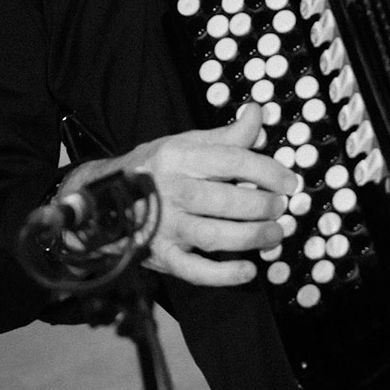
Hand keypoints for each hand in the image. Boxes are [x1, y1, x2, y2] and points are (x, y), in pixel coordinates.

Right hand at [56, 103, 294, 286]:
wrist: (100, 200)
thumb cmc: (152, 170)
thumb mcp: (183, 143)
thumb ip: (225, 135)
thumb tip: (257, 114)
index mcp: (178, 157)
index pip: (230, 160)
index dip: (266, 170)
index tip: (289, 181)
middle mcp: (170, 190)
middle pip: (224, 200)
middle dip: (261, 205)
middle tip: (281, 208)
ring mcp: (163, 226)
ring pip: (213, 235)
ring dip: (251, 237)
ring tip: (275, 234)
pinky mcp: (160, 256)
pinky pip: (193, 271)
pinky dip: (223, 275)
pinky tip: (249, 271)